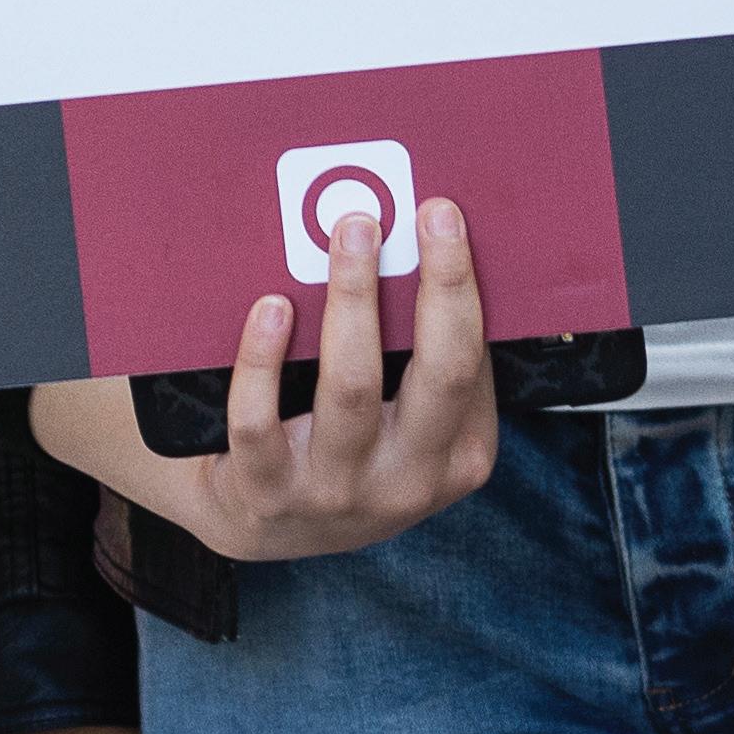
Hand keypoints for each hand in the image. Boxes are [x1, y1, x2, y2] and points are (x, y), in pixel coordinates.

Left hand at [26, 197, 497, 563]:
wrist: (266, 521)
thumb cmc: (352, 440)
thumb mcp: (408, 416)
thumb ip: (423, 350)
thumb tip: (424, 238)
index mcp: (457, 456)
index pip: (471, 362)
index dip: (460, 285)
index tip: (443, 214)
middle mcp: (407, 482)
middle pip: (439, 374)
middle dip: (438, 285)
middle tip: (421, 212)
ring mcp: (337, 493)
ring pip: (351, 388)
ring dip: (353, 298)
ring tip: (350, 232)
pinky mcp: (268, 494)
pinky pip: (261, 422)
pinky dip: (263, 360)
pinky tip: (271, 308)